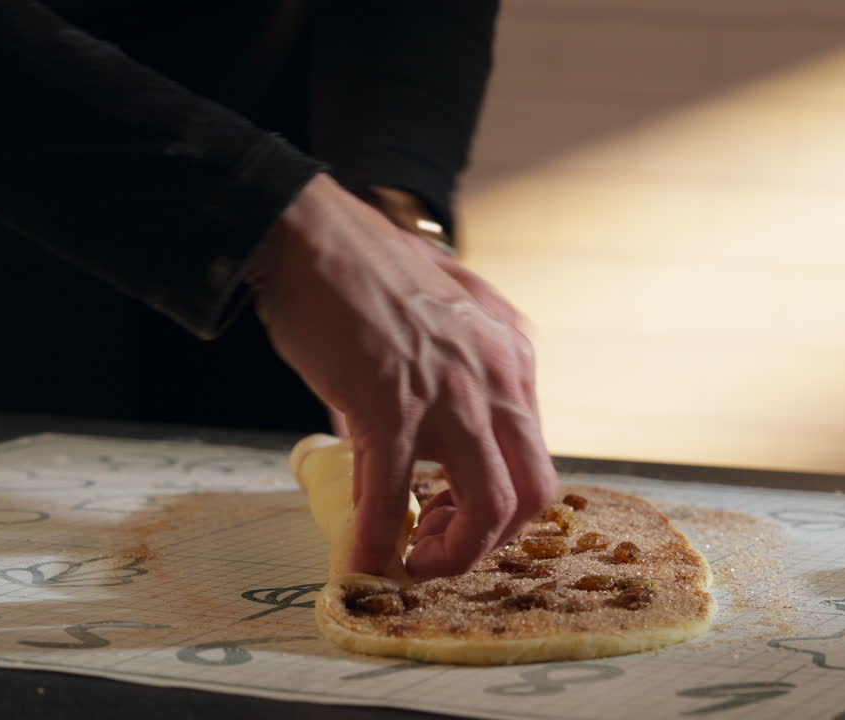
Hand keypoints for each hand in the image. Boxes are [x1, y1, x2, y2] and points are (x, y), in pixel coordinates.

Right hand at [247, 173, 557, 579]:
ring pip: (492, 507)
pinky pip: (393, 496)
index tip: (449, 511)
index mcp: (513, 358)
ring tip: (410, 560)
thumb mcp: (436, 328)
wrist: (309, 235)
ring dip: (452, 554)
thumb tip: (404, 462)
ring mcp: (453, 393)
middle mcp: (500, 377)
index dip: (499, 503)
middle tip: (438, 544)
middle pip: (536, 492)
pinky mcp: (393, 404)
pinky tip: (359, 564)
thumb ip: (436, 392)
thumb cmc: (364, 275)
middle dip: (492, 539)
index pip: (535, 456)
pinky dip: (376, 545)